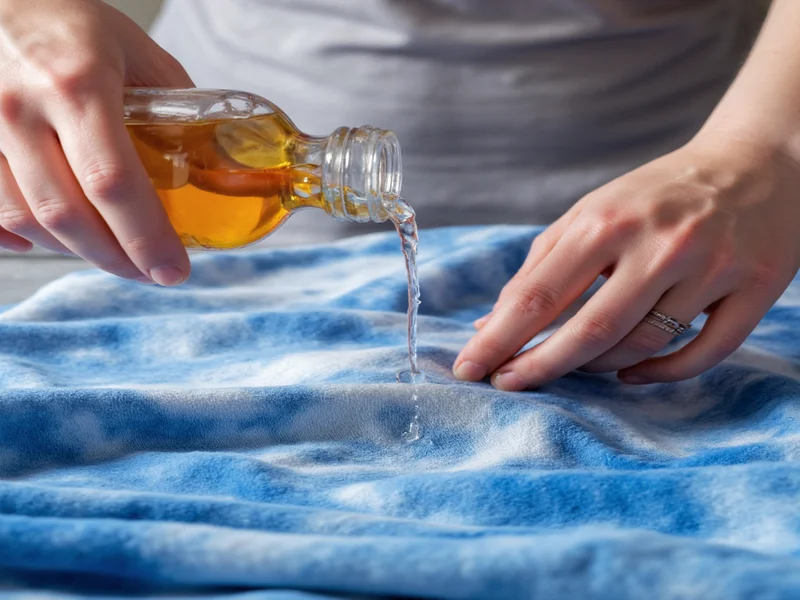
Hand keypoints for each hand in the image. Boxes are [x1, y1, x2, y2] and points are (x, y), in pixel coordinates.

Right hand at [0, 0, 192, 284]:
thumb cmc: (66, 20)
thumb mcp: (135, 48)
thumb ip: (174, 103)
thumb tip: (211, 159)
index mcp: (77, 84)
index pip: (114, 183)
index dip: (146, 238)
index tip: (173, 269)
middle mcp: (20, 107)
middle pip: (68, 214)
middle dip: (117, 257)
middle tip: (150, 271)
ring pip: (26, 219)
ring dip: (75, 251)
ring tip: (113, 254)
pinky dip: (19, 236)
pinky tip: (50, 242)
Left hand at [453, 134, 799, 388]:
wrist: (754, 163)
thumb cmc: (654, 195)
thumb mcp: (591, 212)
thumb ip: (540, 266)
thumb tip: (491, 323)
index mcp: (608, 220)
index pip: (540, 295)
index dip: (500, 338)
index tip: (469, 368)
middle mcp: (661, 244)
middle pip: (589, 330)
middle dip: (539, 366)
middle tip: (506, 385)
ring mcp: (712, 268)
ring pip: (642, 345)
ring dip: (595, 366)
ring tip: (570, 364)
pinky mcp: (756, 288)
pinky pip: (702, 353)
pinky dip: (659, 374)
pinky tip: (627, 373)